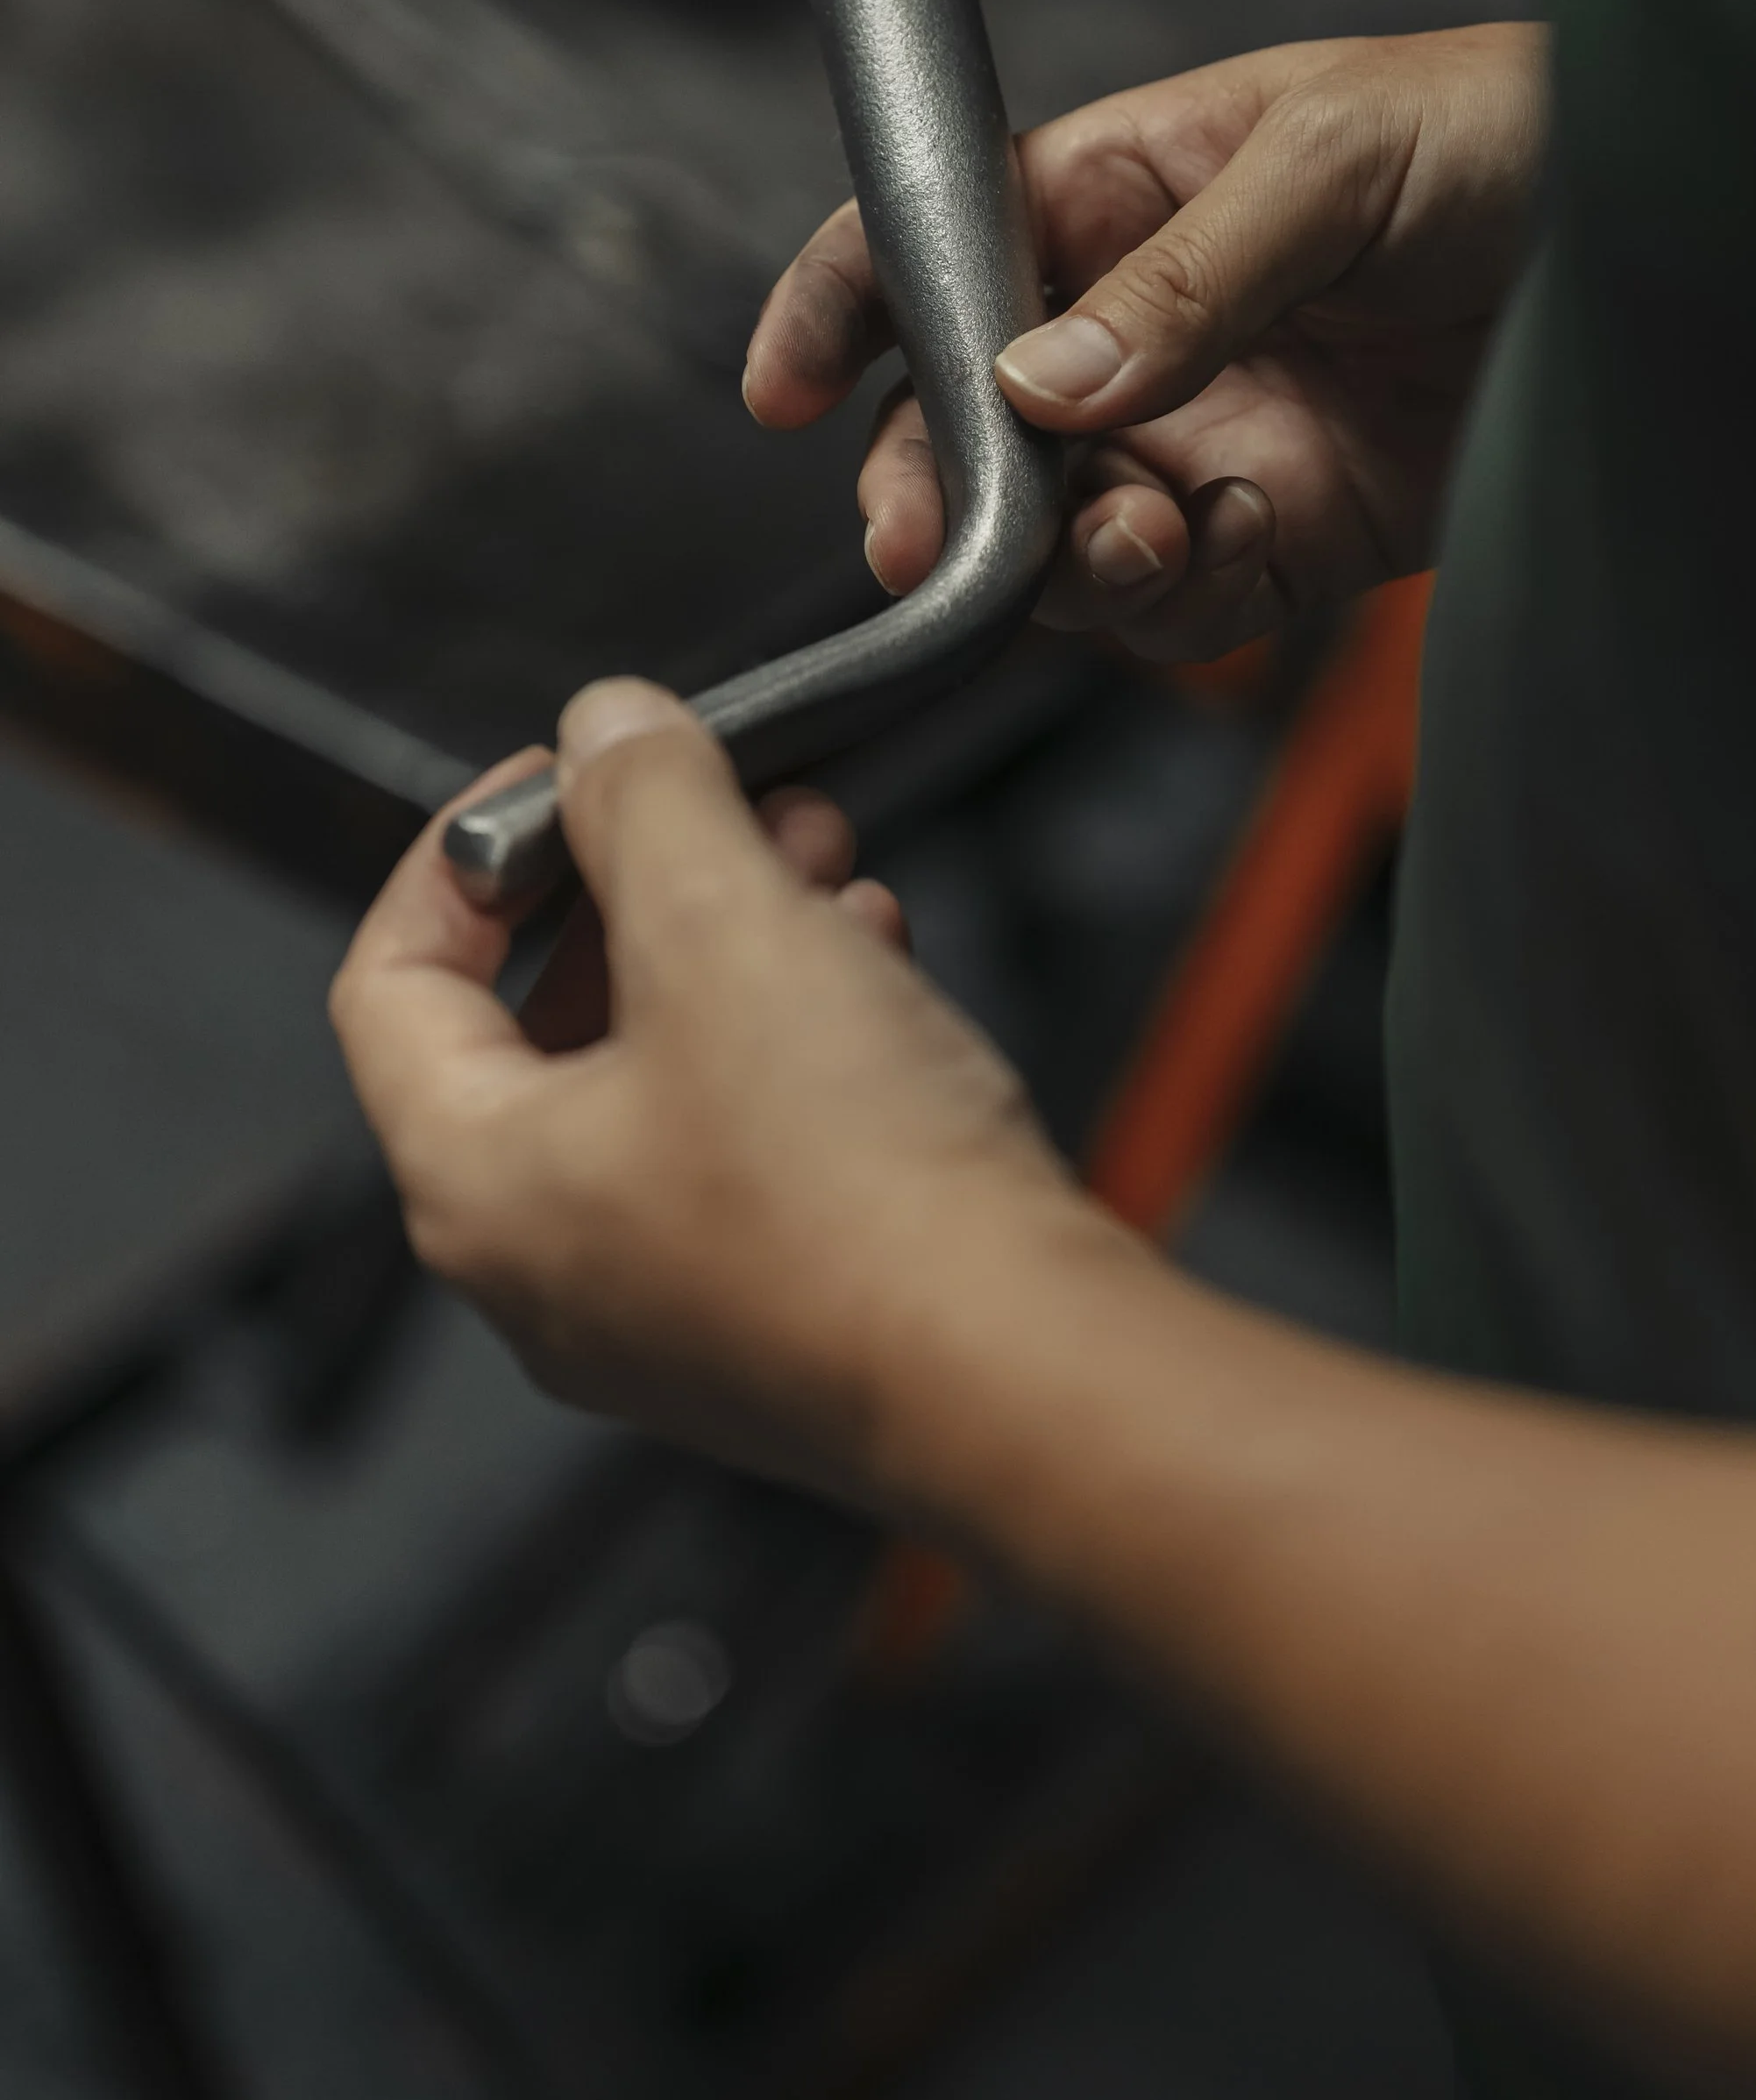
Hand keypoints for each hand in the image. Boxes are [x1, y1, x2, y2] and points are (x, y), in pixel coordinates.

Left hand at [331, 681, 1130, 1499]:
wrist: (1022, 1372)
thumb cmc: (853, 1187)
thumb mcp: (723, 921)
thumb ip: (646, 797)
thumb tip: (606, 727)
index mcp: (479, 1184)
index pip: (390, 983)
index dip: (463, 854)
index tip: (557, 776)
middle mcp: (548, 1270)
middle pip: (540, 1024)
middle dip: (644, 882)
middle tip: (727, 799)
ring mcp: (665, 1311)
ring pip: (661, 1076)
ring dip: (734, 943)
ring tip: (828, 859)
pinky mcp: (779, 1321)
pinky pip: (750, 1144)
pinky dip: (796, 1036)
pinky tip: (878, 964)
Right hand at [744, 23, 1544, 661]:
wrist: (1688, 249)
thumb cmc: (1513, 132)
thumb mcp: (1336, 159)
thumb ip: (1185, 274)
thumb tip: (1038, 382)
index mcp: (1126, 190)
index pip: (940, 245)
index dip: (842, 308)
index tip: (776, 385)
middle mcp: (1148, 325)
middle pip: (974, 426)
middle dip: (942, 488)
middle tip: (946, 536)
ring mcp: (1215, 435)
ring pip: (1061, 534)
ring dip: (1063, 563)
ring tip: (1134, 538)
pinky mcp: (1295, 534)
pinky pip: (1182, 603)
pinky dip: (1173, 606)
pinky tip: (1228, 551)